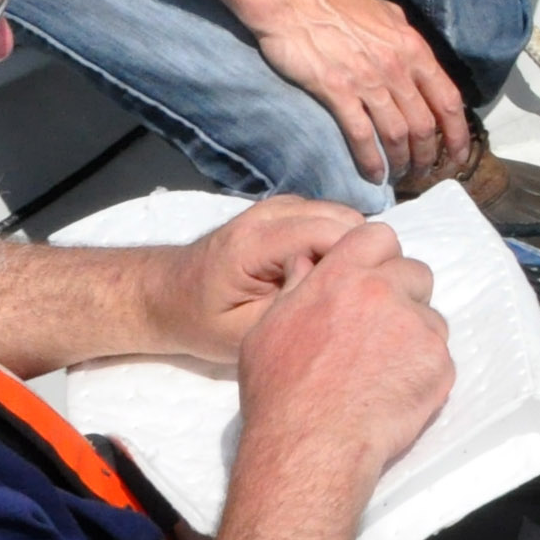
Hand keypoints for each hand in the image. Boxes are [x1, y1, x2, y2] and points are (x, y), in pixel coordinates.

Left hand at [145, 195, 378, 362]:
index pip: (328, 232)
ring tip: (347, 286)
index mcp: (253, 243)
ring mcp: (276, 207)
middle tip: (365, 295)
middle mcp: (267, 214)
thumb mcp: (245, 332)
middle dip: (362, 253)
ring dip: (353, 247)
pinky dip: (341, 241)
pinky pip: (330, 218)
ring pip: (341, 215)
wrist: (167, 294)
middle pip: (343, 218)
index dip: (360, 260)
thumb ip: (291, 308)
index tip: (372, 294)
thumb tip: (341, 293)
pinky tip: (330, 273)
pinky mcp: (284, 210)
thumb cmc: (201, 320)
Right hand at [229, 217, 451, 482]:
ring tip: (385, 370)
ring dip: (415, 335)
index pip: (378, 236)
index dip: (377, 255)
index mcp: (341, 277)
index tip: (371, 279)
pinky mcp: (439, 362)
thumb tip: (308, 261)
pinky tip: (396, 393)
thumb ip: (296, 289)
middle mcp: (384, 292)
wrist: (312, 444)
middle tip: (381, 330)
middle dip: (403, 294)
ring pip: (430, 317)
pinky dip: (423, 371)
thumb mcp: (266, 329)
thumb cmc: (280, 391)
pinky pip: (439, 356)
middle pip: (415, 272)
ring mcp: (417, 327)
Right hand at [233, 0, 468, 193]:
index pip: (448, 100)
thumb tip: (412, 48)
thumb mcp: (382, 11)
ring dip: (401, 162)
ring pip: (397, 134)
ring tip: (398, 176)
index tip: (457, 156)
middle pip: (425, 125)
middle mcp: (397, 67)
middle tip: (422, 173)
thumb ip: (402, 34)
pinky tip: (372, 175)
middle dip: (427, 156)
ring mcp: (368, 80)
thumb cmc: (333, 1)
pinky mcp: (337, 91)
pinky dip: (371, 160)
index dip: (457, 134)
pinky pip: (362, 135)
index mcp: (412, 48)